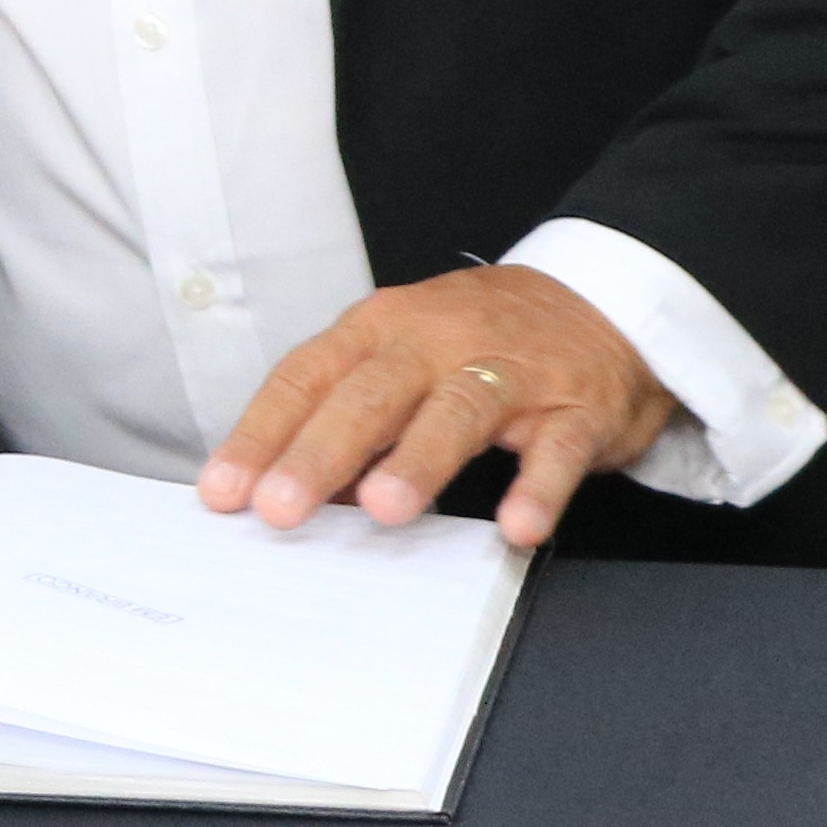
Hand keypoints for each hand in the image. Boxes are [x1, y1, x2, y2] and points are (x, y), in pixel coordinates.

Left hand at [202, 261, 671, 548]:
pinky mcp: (576, 404)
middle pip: (372, 393)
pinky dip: (537, 486)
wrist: (601, 300)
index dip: (263, 433)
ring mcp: (511, 369)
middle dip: (321, 451)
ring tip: (384, 508)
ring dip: (419, 459)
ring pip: (458, 409)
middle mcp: (438, 340)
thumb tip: (285, 493)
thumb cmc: (479, 342)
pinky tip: (517, 527)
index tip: (225, 490)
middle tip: (280, 508)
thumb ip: (347, 423)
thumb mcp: (404, 362)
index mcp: (382, 329)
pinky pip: (556, 447)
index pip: (308, 377)